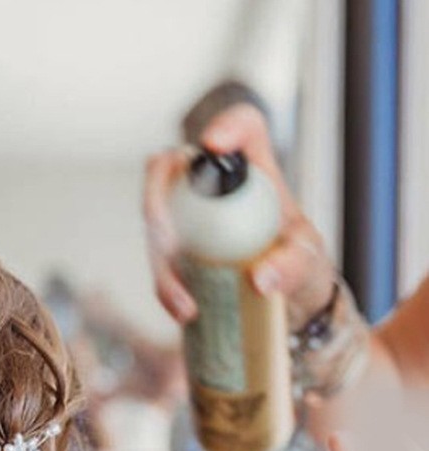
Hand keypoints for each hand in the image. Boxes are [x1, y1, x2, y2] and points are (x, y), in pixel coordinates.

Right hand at [144, 103, 335, 329]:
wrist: (284, 302)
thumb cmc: (300, 266)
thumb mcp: (309, 263)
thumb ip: (292, 266)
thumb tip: (259, 279)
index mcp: (254, 170)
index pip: (243, 126)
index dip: (226, 126)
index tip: (213, 147)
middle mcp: (211, 187)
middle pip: (169, 169)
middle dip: (156, 199)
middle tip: (168, 239)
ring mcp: (186, 218)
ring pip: (155, 220)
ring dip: (160, 259)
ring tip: (185, 302)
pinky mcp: (174, 253)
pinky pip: (158, 263)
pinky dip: (166, 288)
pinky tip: (184, 310)